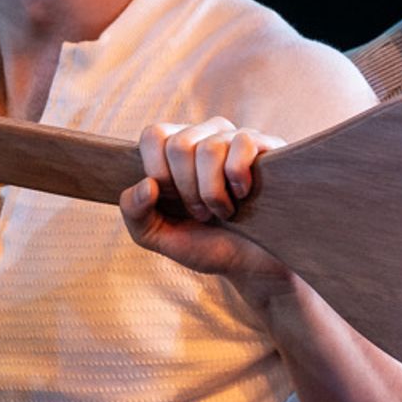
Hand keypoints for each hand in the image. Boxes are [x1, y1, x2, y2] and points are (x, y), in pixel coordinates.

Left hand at [120, 116, 292, 304]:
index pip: (154, 135)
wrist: (252, 266)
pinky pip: (243, 143)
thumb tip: (147, 184)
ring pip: (210, 149)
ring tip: (223, 211)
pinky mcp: (266, 145)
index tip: (173, 200)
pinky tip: (244, 195)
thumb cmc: (206, 245)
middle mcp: (205, 136)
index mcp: (175, 150)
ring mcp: (235, 138)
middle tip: (201, 213)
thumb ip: (135, 213)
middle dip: (187, 191)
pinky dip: (238, 178)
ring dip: (213, 193)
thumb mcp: (159, 237)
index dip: (158, 171)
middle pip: (179, 145)